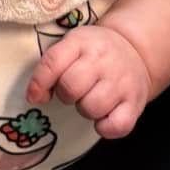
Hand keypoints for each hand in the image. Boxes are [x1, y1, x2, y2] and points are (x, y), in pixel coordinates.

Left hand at [26, 23, 150, 138]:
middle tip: (73, 91)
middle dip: (65, 95)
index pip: (53, 62)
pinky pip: (116, 126)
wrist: (134, 49)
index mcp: (81, 42)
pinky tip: (104, 116)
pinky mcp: (135, 103)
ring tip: (90, 98)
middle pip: (71, 88)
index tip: (34, 97)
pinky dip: (105, 127)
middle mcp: (103, 60)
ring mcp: (122, 81)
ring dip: (85, 110)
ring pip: (91, 108)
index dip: (39, 83)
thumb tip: (35, 97)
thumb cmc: (94, 51)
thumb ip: (51, 66)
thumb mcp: (72, 44)